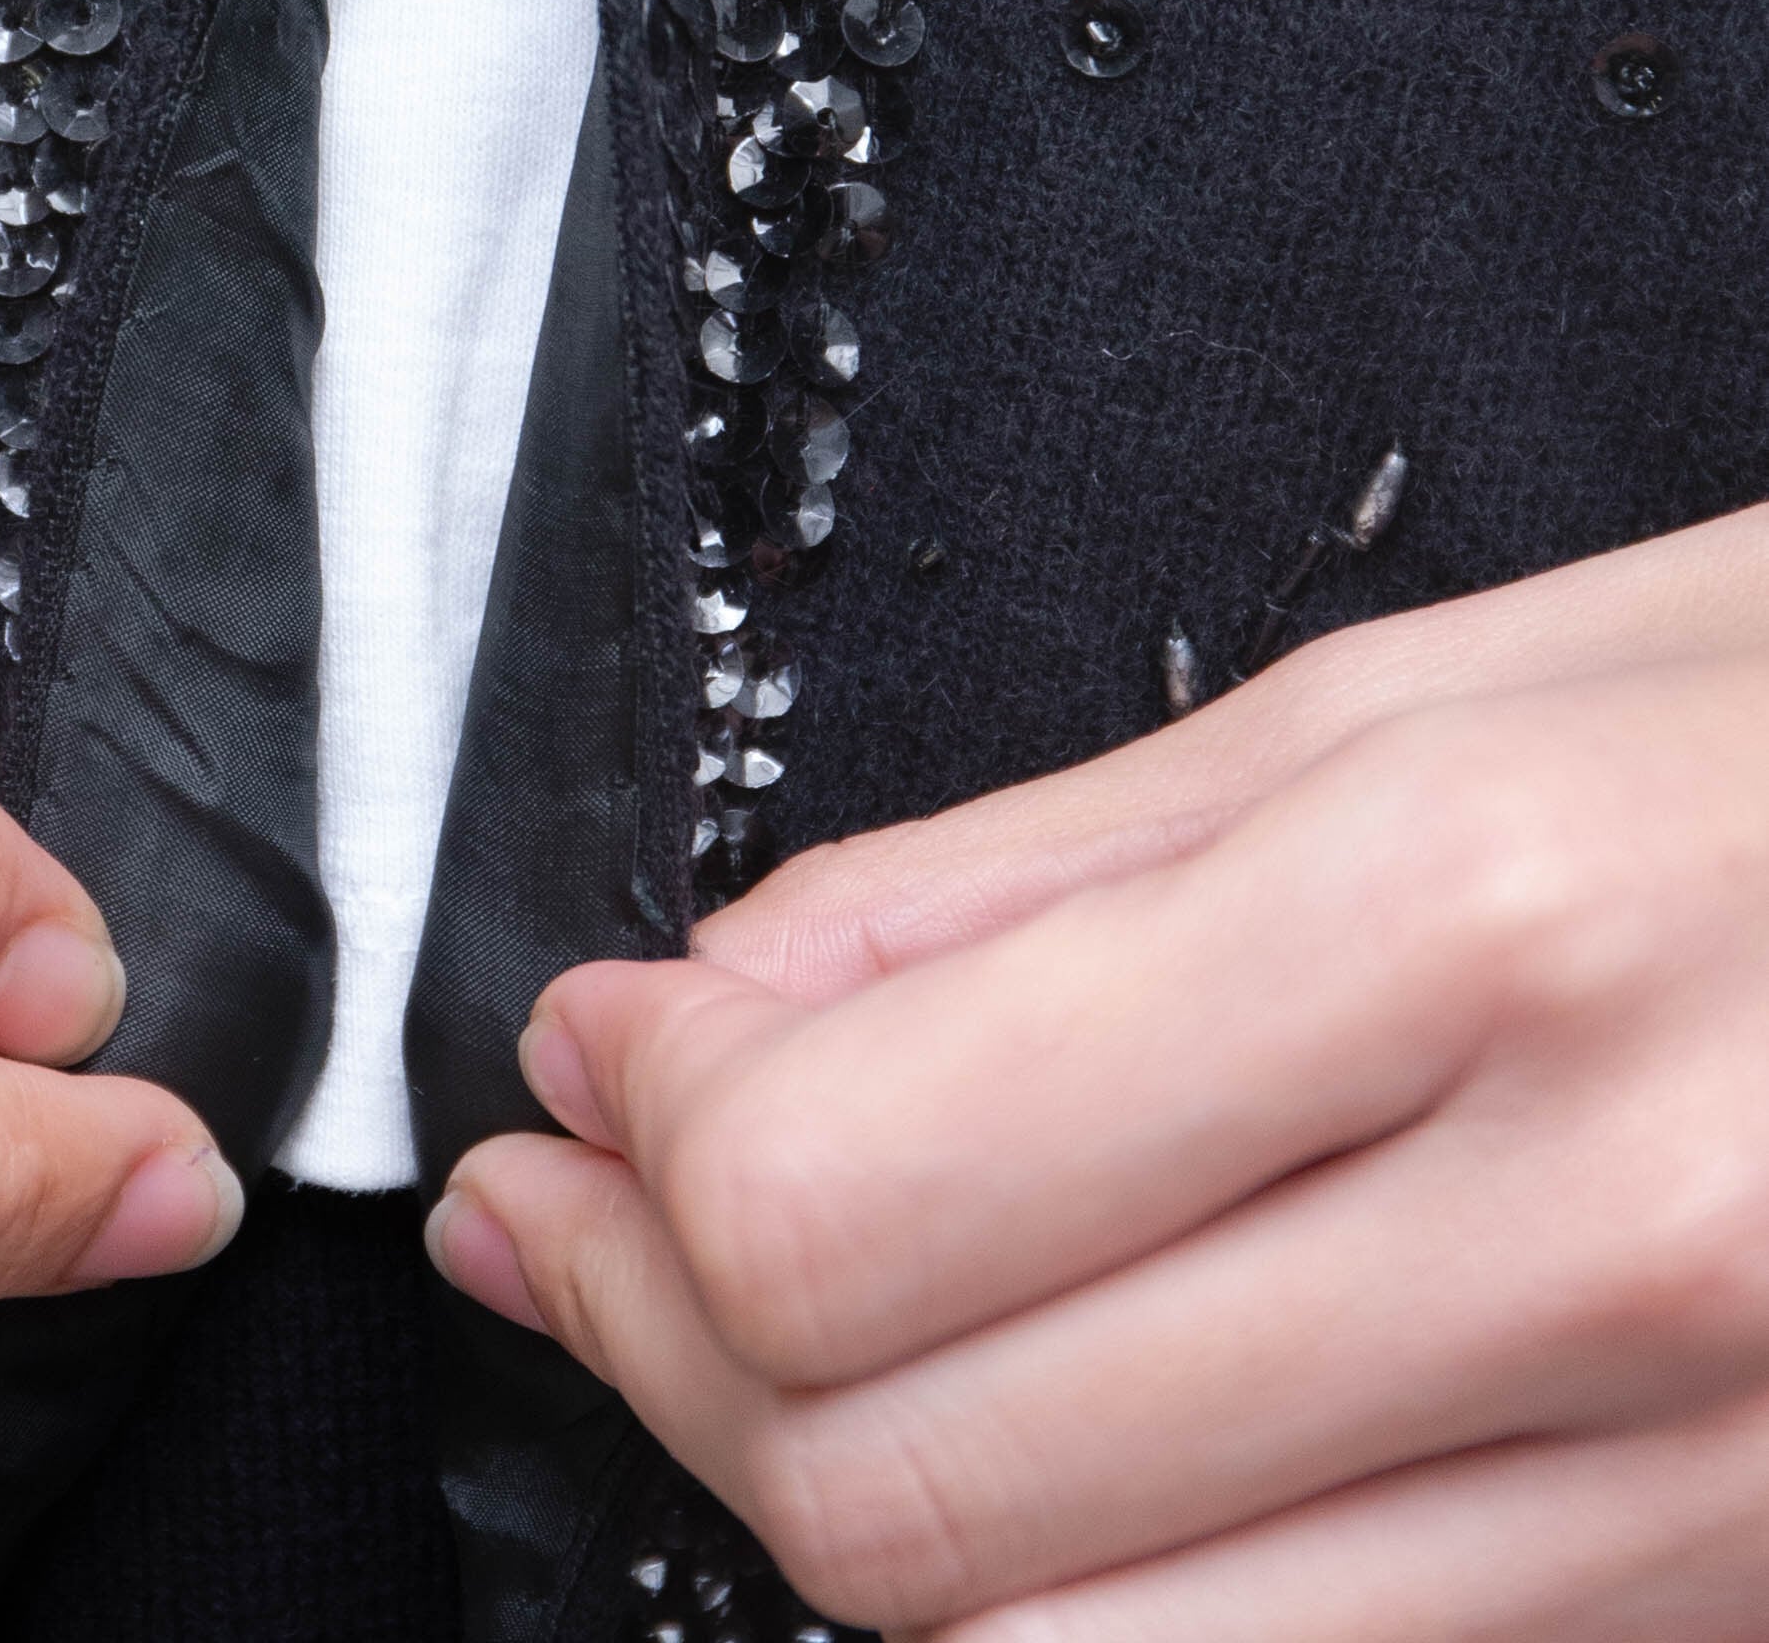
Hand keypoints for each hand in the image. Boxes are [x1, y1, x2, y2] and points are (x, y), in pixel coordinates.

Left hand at [433, 505, 1768, 1640]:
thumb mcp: (1422, 688)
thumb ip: (1020, 876)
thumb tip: (699, 1006)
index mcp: (1473, 924)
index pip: (857, 1192)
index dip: (643, 1150)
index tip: (588, 1064)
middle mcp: (1592, 1244)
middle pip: (917, 1480)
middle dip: (667, 1344)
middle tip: (584, 1213)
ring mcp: (1686, 1486)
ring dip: (823, 1488)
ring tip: (737, 1326)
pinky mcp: (1718, 1609)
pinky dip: (1067, 1578)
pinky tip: (994, 1420)